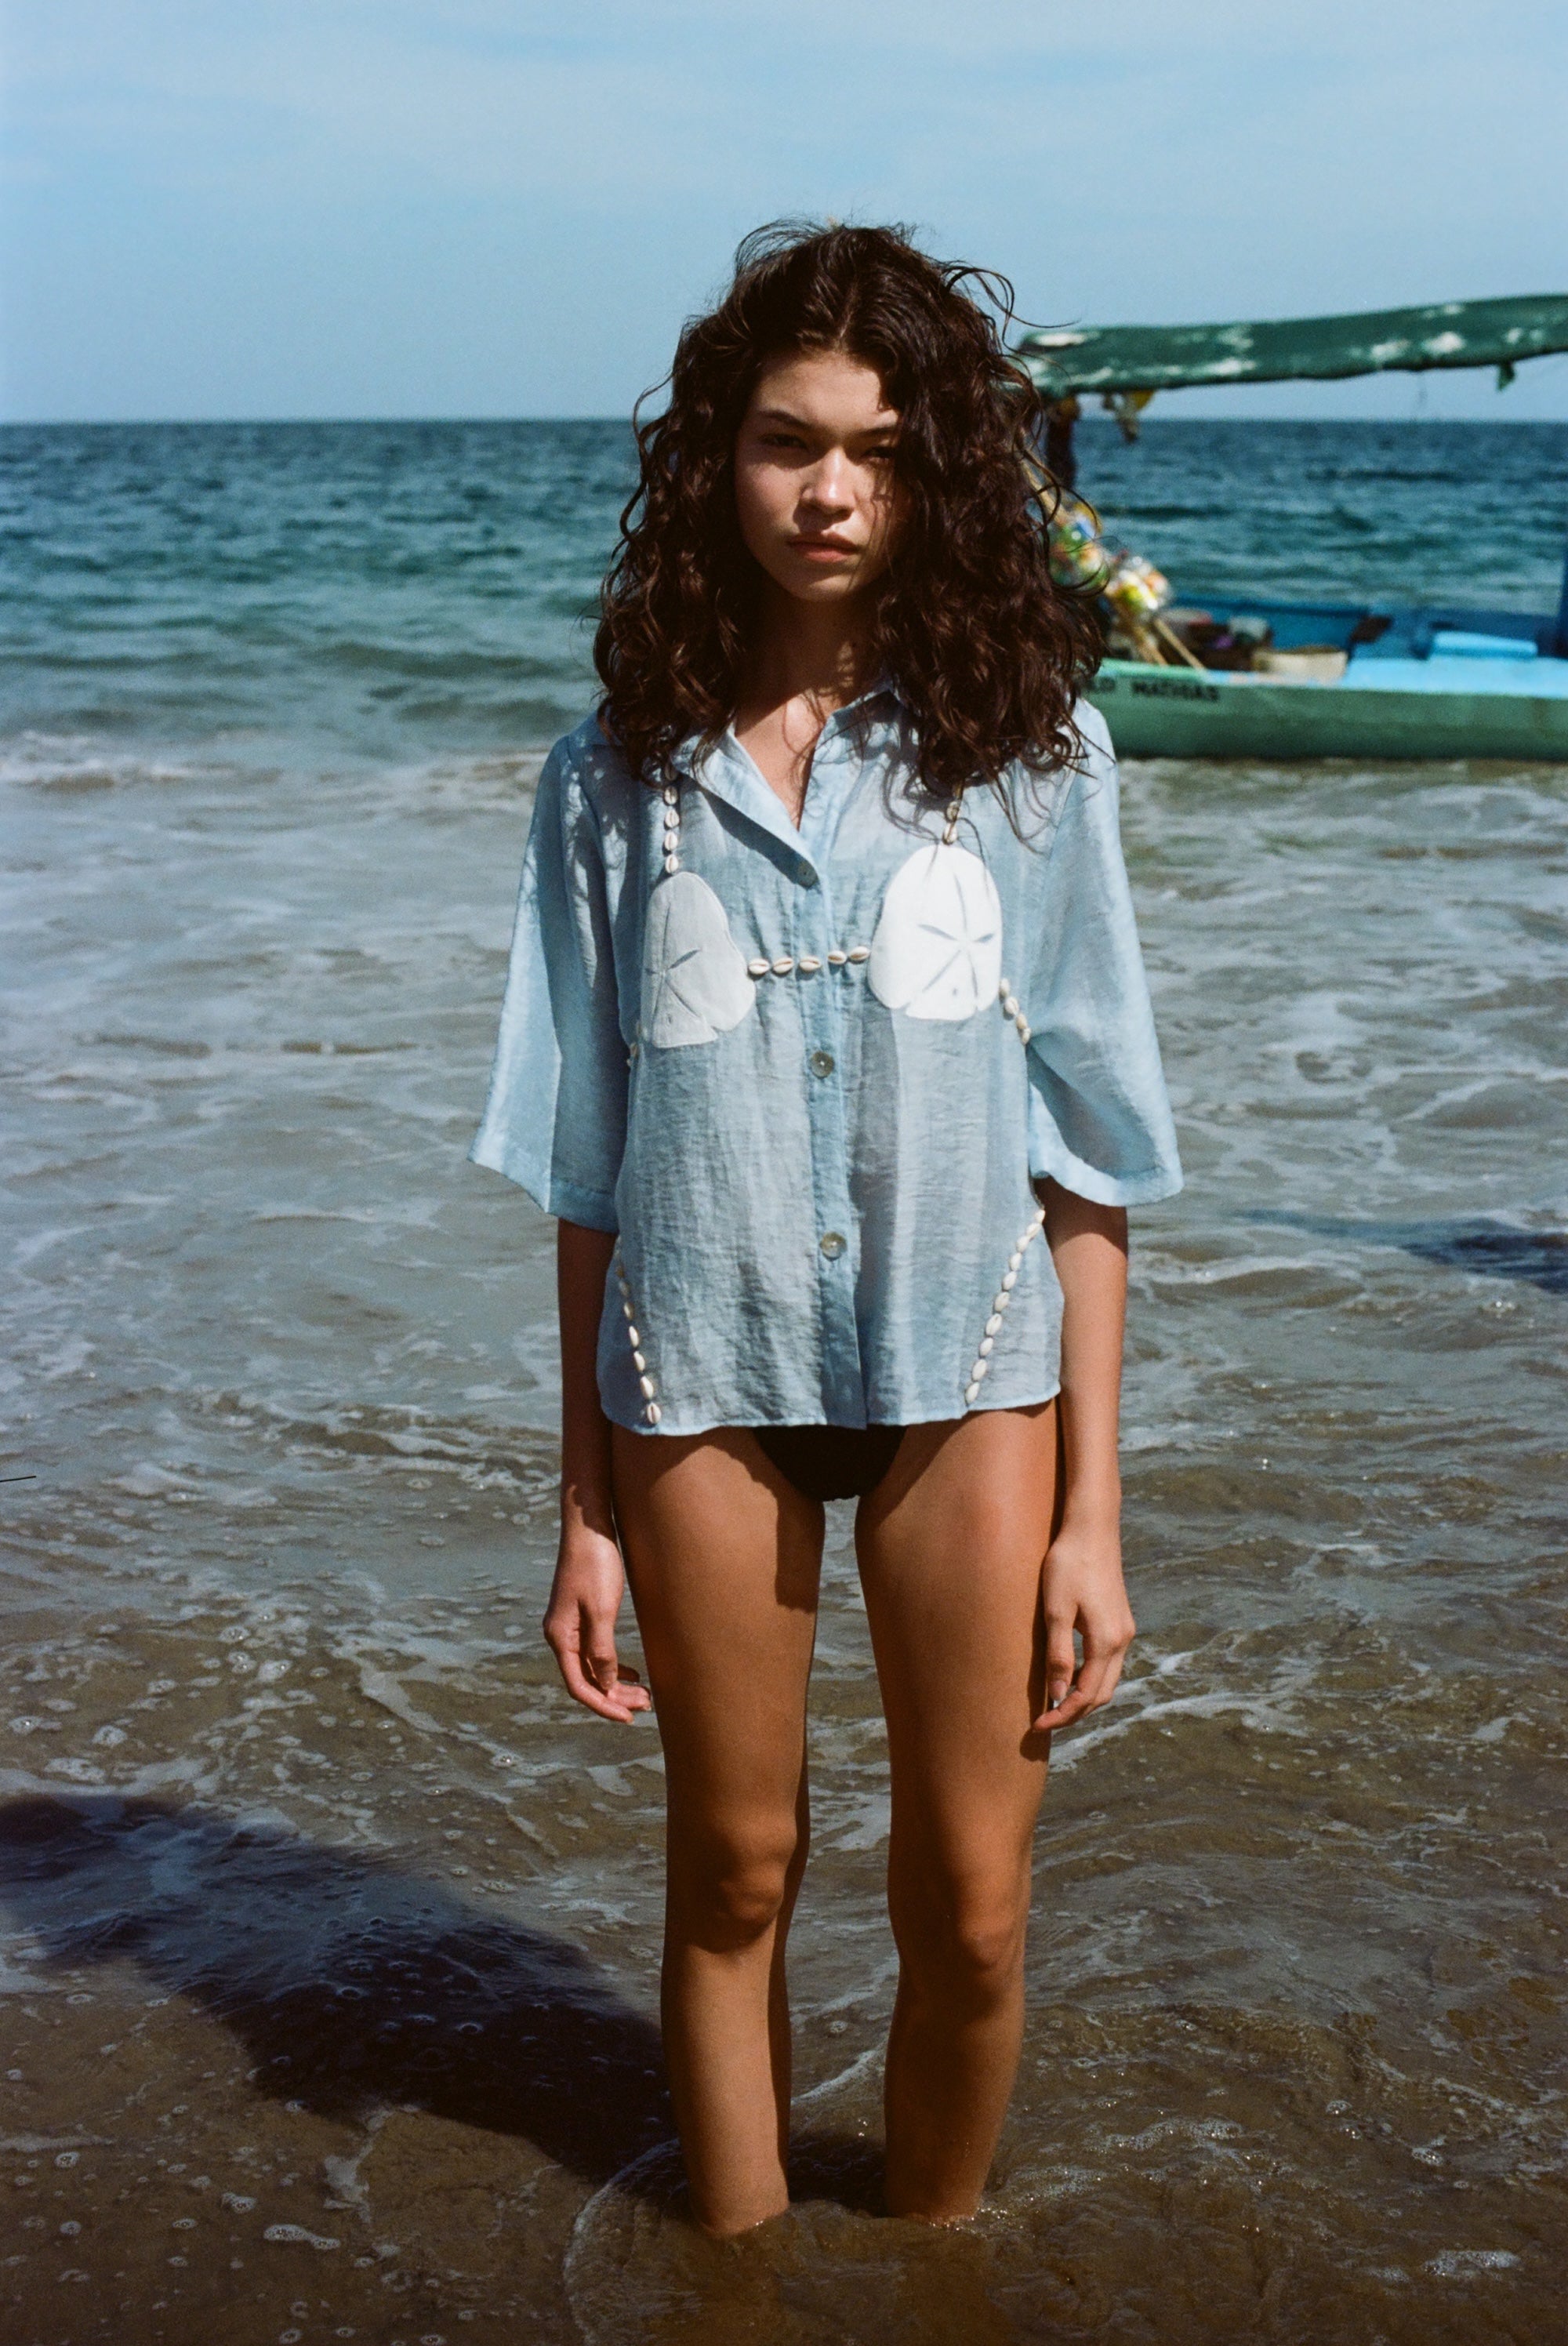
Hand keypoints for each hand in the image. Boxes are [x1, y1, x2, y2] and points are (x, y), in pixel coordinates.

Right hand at [543, 1524, 650, 1723]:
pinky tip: (632, 1671)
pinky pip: (595, 1651)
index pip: (579, 1685)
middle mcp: (561, 1635)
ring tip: (644, 1694)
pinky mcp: (581, 1615)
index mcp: (561, 1637)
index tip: (628, 1717)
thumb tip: (607, 1683)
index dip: (603, 1705)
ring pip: (592, 1667)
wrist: (590, 1526)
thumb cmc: (596, 1564)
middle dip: (614, 1697)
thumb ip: (602, 1649)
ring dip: (616, 1683)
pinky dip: (613, 1665)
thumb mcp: (602, 1609)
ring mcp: (569, 1625)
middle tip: (646, 1706)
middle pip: (586, 1680)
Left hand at [1034, 1517, 1134, 1732]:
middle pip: (1103, 1694)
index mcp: (1107, 1641)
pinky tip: (1070, 1676)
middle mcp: (1122, 1640)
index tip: (1037, 1726)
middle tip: (1045, 1721)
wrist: (1092, 1527)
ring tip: (1054, 1704)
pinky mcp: (1119, 1619)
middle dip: (1075, 1713)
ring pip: (1108, 1679)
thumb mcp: (1056, 1611)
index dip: (1063, 1715)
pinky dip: (1091, 1678)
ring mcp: (1124, 1630)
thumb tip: (1057, 1696)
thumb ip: (1058, 1656)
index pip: (1087, 1696)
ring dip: (1085, 1697)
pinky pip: (1108, 1662)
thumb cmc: (1068, 1565)